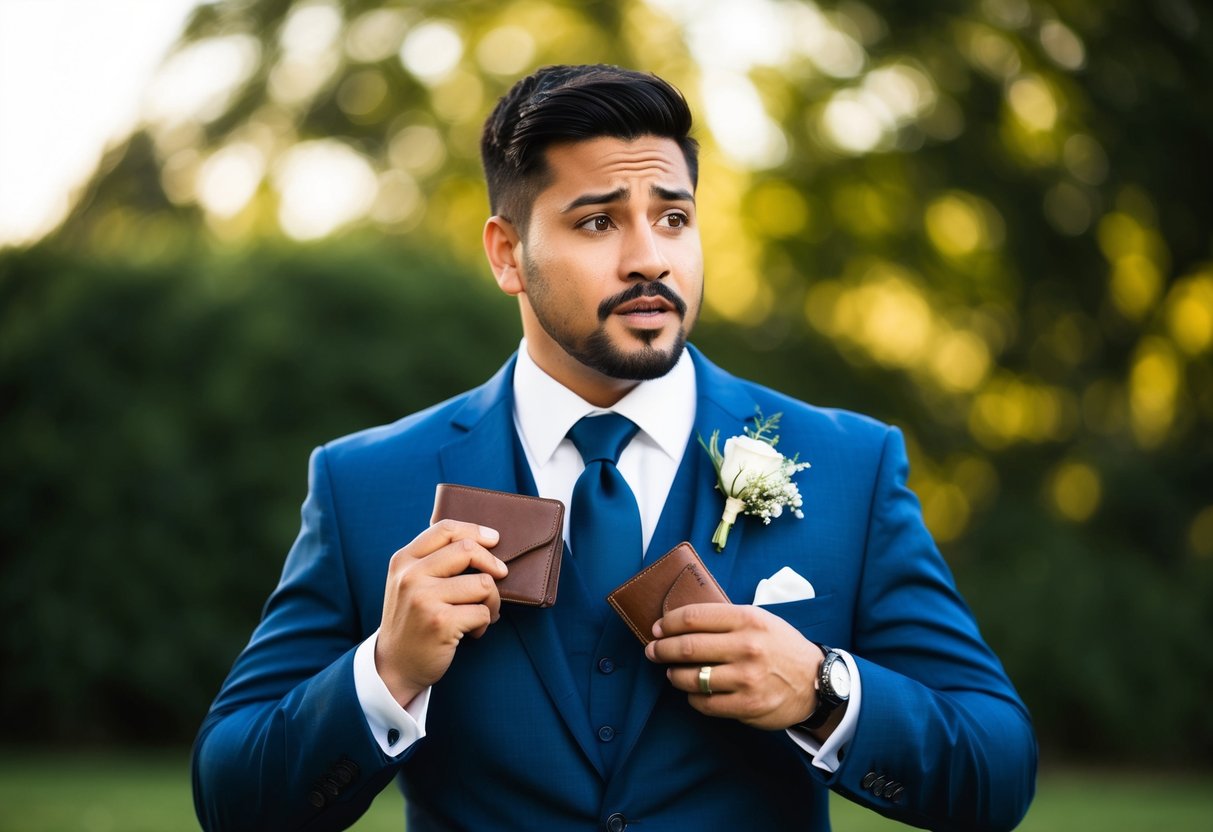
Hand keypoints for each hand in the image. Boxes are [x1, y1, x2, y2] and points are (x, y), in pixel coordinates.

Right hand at [375, 519, 507, 706]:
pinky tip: (472, 632)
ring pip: (483, 583)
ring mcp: (424, 599)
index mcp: (404, 560)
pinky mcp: (440, 622)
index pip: (445, 529)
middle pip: (468, 550)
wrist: (394, 666)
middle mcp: (411, 576)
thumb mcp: (410, 584)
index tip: (494, 540)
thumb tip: (482, 541)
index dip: (475, 531)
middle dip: (493, 564)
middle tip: (501, 576)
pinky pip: (483, 612)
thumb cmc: (413, 620)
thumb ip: (433, 560)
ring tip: (483, 613)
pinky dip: (484, 623)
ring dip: (492, 601)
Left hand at [644, 603, 822, 730]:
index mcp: (747, 619)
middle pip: (687, 647)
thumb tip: (681, 622)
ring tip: (672, 673)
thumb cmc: (781, 646)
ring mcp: (746, 678)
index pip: (694, 617)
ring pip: (691, 678)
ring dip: (674, 676)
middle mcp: (746, 647)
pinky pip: (705, 703)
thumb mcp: (760, 620)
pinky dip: (693, 698)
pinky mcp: (747, 705)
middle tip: (653, 651)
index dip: (668, 623)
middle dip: (661, 649)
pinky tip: (694, 692)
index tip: (657, 628)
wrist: (817, 681)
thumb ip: (726, 619)